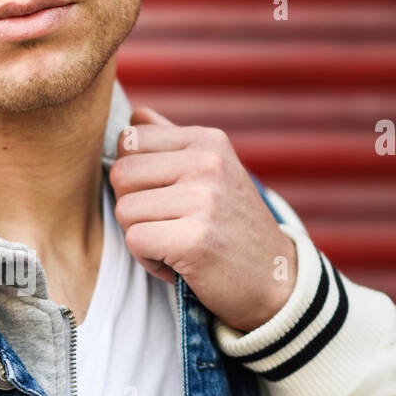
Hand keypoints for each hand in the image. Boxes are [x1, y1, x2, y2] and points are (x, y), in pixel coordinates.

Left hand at [110, 105, 297, 331]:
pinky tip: (179, 262)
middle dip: (133, 207)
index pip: (128, 141)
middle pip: (120, 174)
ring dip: (141, 236)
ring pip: (124, 210)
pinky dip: (149, 260)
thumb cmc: (232, 227)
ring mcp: (203, 199)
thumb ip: (173, 141)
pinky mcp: (195, 239)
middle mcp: (207, 163)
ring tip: (177, 244)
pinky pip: (135, 242)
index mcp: (208, 140)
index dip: (134, 177)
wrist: (276, 280)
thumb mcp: (213, 172)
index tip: (165, 198)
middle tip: (168, 225)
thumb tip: (135, 115)